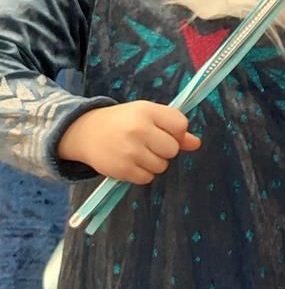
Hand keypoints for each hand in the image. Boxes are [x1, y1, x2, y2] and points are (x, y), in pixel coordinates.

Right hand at [58, 102, 200, 184]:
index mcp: (147, 111)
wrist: (85, 133)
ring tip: (137, 152)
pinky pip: (147, 178)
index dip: (176, 132)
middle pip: (173, 149)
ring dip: (153, 163)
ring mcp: (130, 150)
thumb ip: (172, 127)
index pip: (180, 125)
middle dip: (164, 149)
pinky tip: (130, 162)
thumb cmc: (122, 122)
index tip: (163, 131)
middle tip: (148, 143)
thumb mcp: (146, 116)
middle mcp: (139, 129)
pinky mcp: (123, 169)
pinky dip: (142, 173)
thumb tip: (196, 144)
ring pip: (162, 166)